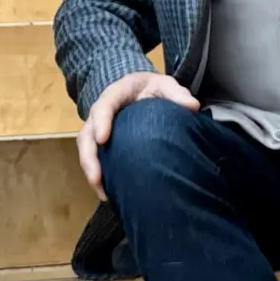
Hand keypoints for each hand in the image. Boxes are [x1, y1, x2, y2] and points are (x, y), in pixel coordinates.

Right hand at [77, 72, 198, 200]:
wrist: (143, 91)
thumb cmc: (152, 88)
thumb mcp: (165, 84)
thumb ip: (177, 93)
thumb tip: (192, 106)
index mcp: (116, 94)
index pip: (104, 105)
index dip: (101, 122)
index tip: (103, 139)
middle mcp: (102, 113)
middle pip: (87, 134)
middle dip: (89, 157)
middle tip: (96, 178)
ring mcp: (99, 129)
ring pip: (87, 150)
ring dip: (92, 172)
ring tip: (104, 194)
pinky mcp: (104, 145)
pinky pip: (96, 160)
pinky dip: (100, 178)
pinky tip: (110, 195)